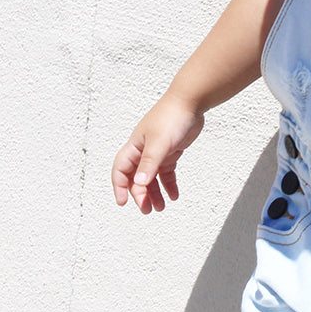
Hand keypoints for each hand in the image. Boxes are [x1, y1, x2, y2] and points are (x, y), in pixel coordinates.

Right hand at [111, 92, 204, 213]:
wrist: (191, 102)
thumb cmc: (171, 117)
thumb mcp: (159, 143)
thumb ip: (149, 164)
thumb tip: (138, 184)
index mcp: (135, 146)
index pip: (121, 170)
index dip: (119, 187)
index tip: (124, 203)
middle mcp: (143, 150)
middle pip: (136, 177)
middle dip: (140, 194)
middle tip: (148, 209)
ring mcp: (157, 151)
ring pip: (152, 177)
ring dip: (154, 193)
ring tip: (161, 207)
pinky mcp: (171, 151)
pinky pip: (166, 172)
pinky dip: (169, 184)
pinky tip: (174, 195)